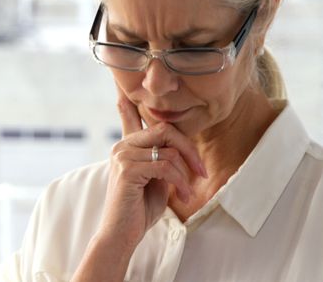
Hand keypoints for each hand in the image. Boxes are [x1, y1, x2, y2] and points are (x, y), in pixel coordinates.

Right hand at [98, 83, 207, 248]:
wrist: (122, 234)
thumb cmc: (139, 209)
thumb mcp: (155, 180)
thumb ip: (161, 160)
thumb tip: (176, 149)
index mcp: (126, 146)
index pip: (131, 116)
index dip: (129, 102)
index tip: (124, 88)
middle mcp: (122, 146)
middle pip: (165, 129)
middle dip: (189, 150)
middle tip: (201, 172)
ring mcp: (123, 155)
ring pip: (168, 149)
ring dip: (185, 173)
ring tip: (187, 192)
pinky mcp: (127, 169)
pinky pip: (165, 166)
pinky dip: (180, 182)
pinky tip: (182, 196)